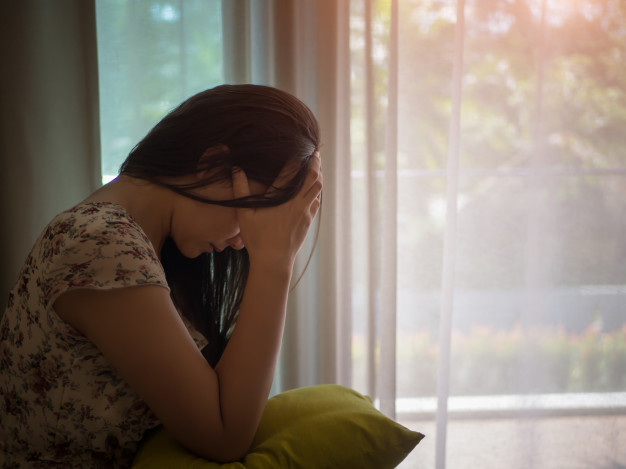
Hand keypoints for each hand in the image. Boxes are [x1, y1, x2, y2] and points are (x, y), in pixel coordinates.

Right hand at [231, 153, 321, 268]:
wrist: (273, 261)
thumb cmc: (257, 238)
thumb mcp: (244, 213)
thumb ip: (240, 189)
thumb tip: (236, 169)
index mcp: (281, 197)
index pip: (292, 171)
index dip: (297, 157)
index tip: (300, 148)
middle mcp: (297, 202)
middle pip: (312, 177)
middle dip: (314, 163)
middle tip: (314, 152)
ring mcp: (305, 212)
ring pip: (317, 188)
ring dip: (319, 175)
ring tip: (318, 165)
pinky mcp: (308, 221)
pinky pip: (317, 201)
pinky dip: (317, 190)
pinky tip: (316, 187)